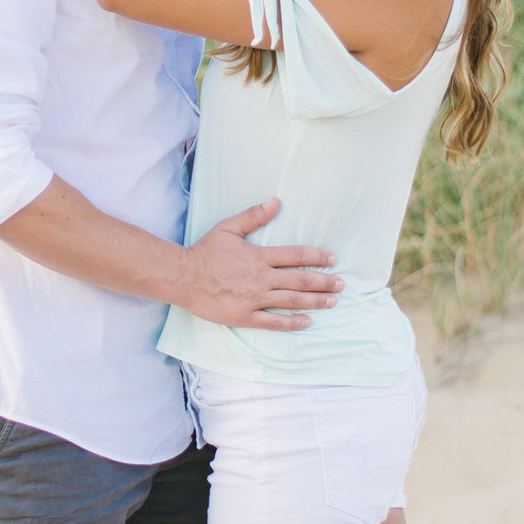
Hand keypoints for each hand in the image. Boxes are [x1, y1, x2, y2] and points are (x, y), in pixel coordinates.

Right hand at [168, 199, 341, 330]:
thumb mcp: (228, 227)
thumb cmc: (205, 251)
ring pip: (292, 301)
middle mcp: (261, 278)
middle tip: (341, 284)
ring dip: (316, 301)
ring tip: (333, 301)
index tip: (333, 260)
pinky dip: (292, 322)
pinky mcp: (245, 316)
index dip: (318, 257)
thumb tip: (276, 201)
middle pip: (301, 280)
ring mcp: (254, 299)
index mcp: (259, 256)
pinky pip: (274, 322)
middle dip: (324, 282)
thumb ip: (254, 216)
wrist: (182, 277)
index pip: (296, 256)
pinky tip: (307, 321)